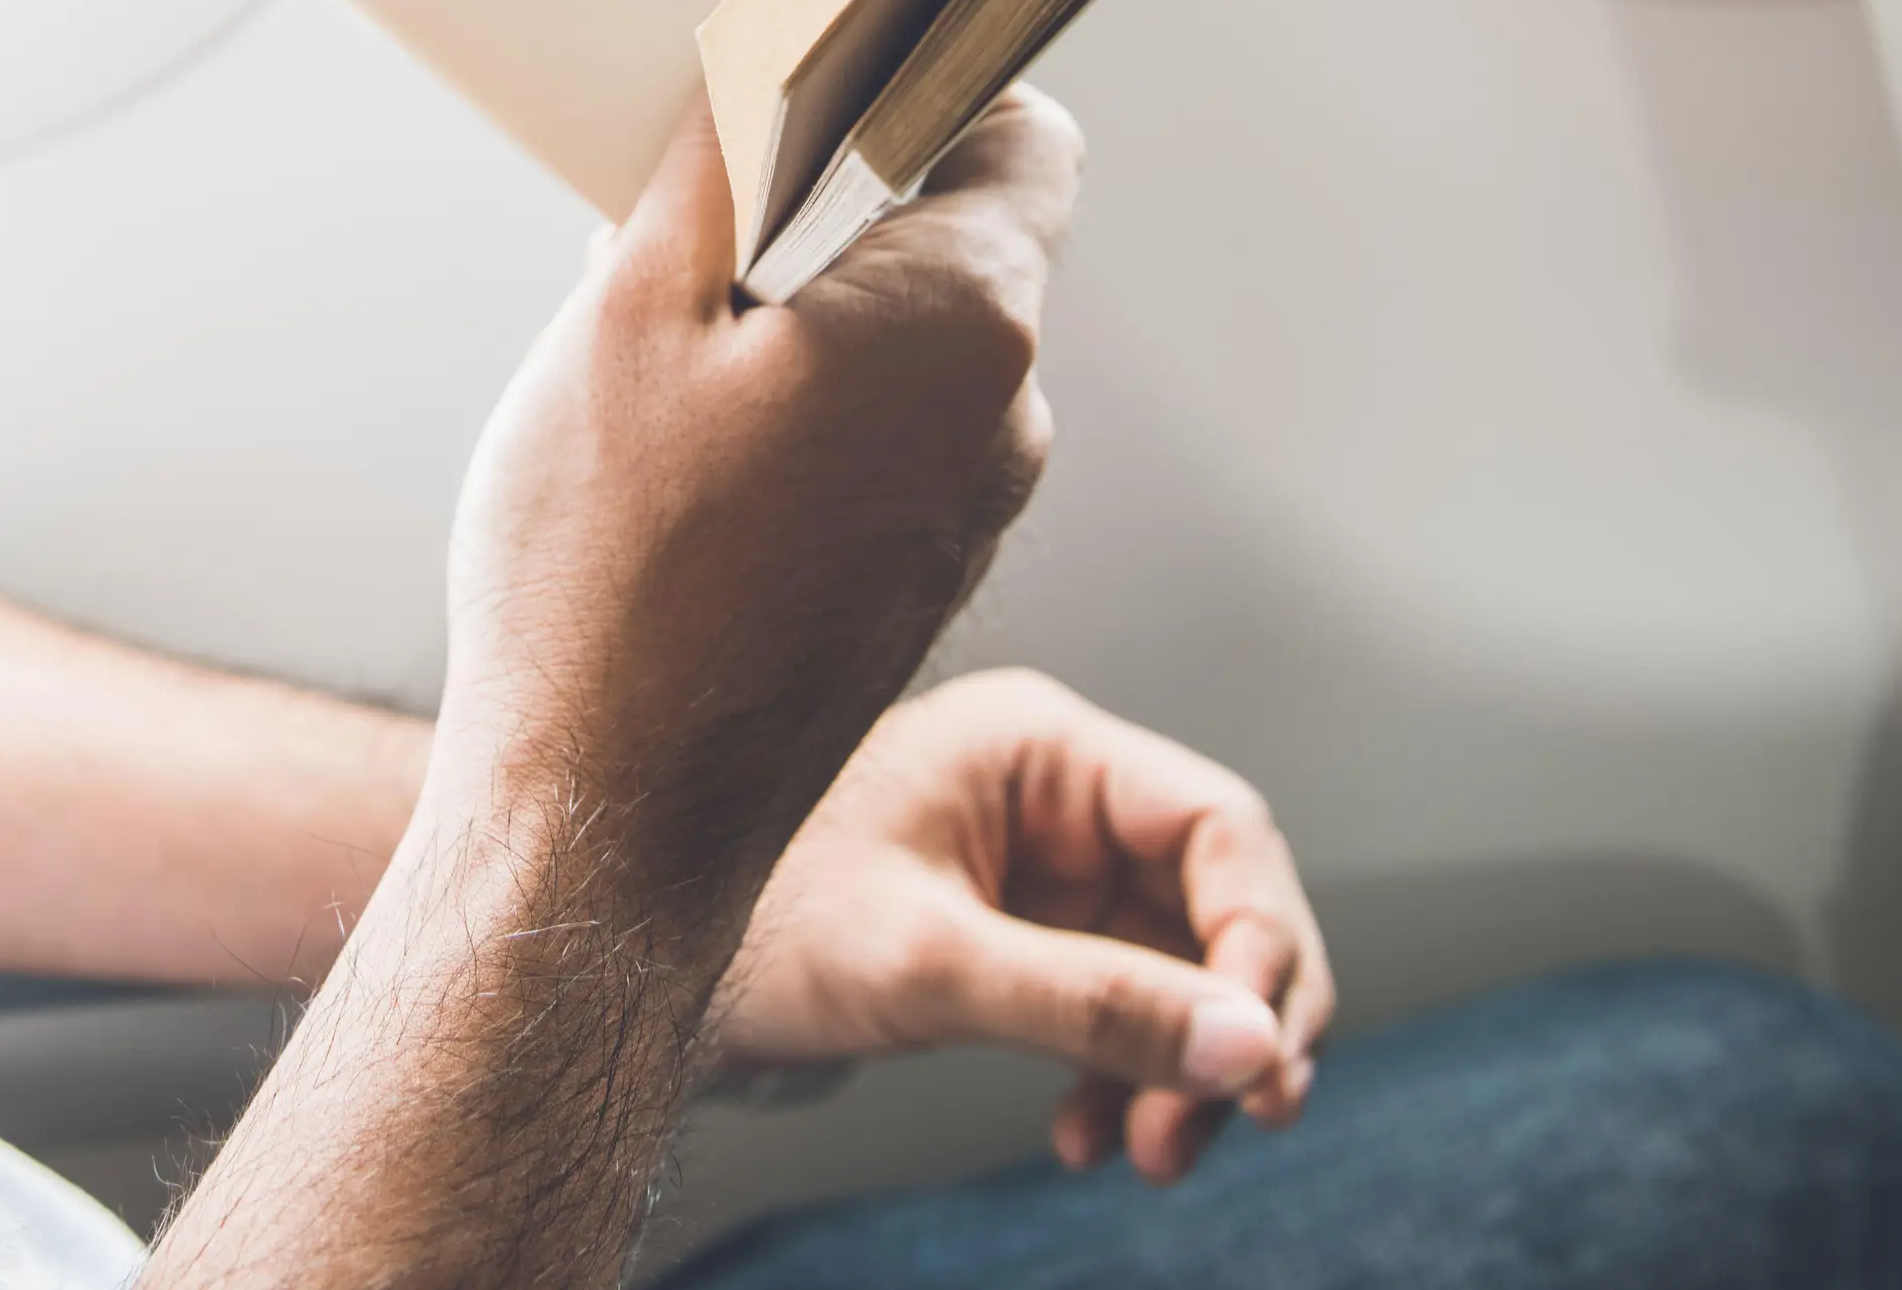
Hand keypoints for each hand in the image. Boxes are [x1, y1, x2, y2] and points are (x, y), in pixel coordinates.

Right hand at [143, 95, 1082, 1285]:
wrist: (605, 821)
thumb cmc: (607, 574)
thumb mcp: (625, 309)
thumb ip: (719, 157)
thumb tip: (766, 56)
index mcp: (968, 320)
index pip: (1019, 134)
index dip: (922, 93)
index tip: (812, 101)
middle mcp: (1006, 418)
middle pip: (949, 243)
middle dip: (827, 222)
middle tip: (681, 259)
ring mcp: (972, 516)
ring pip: (904, 355)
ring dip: (803, 336)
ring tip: (665, 390)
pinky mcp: (920, 586)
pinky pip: (881, 453)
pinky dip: (803, 434)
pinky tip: (686, 483)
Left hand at [718, 668, 1333, 1184]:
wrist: (638, 955)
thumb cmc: (751, 917)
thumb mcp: (928, 965)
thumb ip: (1092, 1004)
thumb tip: (1248, 1050)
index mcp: (1039, 746)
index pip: (1218, 826)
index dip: (1263, 943)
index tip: (1260, 1060)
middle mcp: (1054, 792)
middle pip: (1216, 901)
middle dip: (1232, 1022)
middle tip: (1229, 1126)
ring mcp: (1040, 863)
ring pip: (1177, 965)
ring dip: (1183, 1066)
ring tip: (1154, 1154)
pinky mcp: (1017, 930)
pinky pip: (1117, 1001)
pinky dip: (1122, 1073)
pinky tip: (1086, 1135)